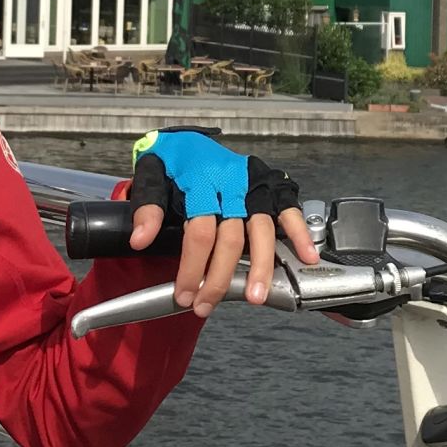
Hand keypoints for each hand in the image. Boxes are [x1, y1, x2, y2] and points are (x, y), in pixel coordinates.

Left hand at [125, 129, 317, 319]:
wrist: (191, 140)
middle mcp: (230, 184)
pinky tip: (305, 257)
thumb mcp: (150, 174)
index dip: (191, 267)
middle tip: (207, 306)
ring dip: (260, 266)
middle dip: (219, 277)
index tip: (184, 294)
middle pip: (230, 238)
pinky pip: (289, 210)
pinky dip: (298, 234)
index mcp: (200, 180)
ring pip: (261, 230)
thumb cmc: (172, 160)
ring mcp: (254, 185)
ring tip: (255, 296)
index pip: (199, 232)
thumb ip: (147, 206)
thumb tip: (141, 239)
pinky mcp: (271, 185)